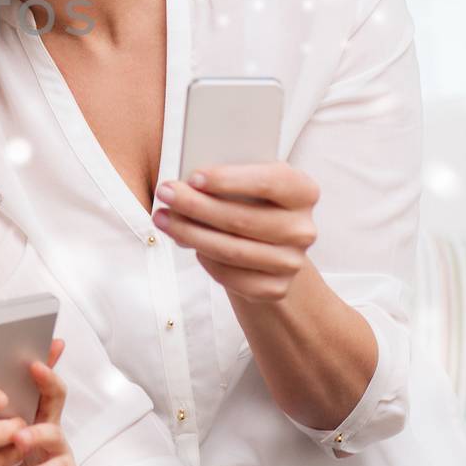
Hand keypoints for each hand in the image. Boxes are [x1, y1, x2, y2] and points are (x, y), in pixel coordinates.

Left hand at [0, 340, 85, 465]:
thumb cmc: (12, 463)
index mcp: (30, 409)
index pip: (35, 377)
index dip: (38, 356)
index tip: (33, 336)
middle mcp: (47, 422)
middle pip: (54, 393)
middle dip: (47, 378)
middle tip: (34, 367)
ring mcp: (58, 447)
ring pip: (53, 431)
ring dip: (36, 432)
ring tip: (19, 436)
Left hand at [151, 163, 320, 302]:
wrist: (267, 245)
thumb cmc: (249, 201)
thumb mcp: (245, 180)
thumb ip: (224, 177)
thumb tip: (186, 186)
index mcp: (303, 191)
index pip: (269, 181)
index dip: (229, 179)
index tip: (193, 177)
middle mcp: (303, 228)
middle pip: (242, 219)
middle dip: (196, 206)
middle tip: (165, 193)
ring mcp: (292, 262)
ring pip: (232, 250)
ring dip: (190, 234)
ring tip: (162, 219)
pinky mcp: (276, 288)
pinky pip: (231, 277)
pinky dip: (206, 260)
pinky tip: (188, 243)